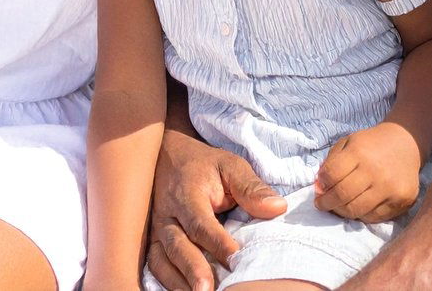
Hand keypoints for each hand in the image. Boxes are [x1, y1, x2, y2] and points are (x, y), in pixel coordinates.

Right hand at [147, 129, 285, 290]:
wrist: (167, 155)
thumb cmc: (204, 166)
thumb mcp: (229, 165)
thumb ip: (250, 187)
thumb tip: (278, 208)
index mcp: (187, 193)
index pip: (201, 222)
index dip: (218, 243)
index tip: (236, 259)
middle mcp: (168, 214)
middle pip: (177, 245)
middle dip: (192, 269)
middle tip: (207, 290)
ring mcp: (157, 229)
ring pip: (162, 259)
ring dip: (179, 281)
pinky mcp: (153, 240)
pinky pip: (156, 264)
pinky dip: (169, 281)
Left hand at [315, 122, 420, 222]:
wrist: (406, 143)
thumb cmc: (371, 144)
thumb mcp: (349, 142)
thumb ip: (332, 162)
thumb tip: (320, 188)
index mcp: (359, 152)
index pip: (332, 174)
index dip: (322, 185)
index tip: (318, 190)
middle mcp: (375, 171)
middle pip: (343, 196)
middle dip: (327, 203)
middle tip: (322, 205)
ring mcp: (390, 188)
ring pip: (357, 211)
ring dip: (342, 212)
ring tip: (338, 207)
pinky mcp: (401, 201)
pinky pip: (374, 217)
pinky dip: (362, 215)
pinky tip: (358, 207)